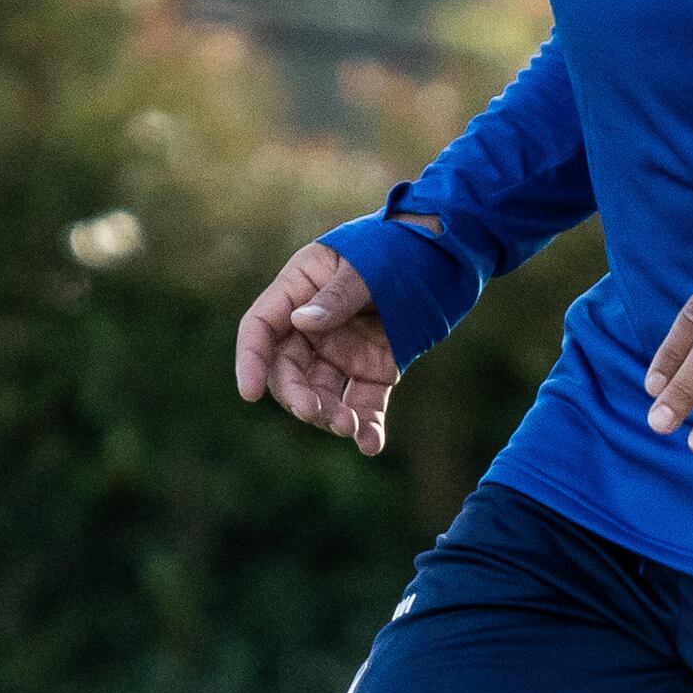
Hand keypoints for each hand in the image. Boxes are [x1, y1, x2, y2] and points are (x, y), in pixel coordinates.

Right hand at [233, 239, 399, 457]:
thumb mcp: (365, 266)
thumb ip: (336, 296)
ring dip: (331, 416)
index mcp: (298, 291)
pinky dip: (366, 427)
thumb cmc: (397, 247)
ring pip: (323, 394)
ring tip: (350, 428)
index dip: (250, 360)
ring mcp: (342, 352)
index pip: (260, 329)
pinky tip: (370, 445)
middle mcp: (313, 327)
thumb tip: (301, 323)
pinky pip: (363, 403)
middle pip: (288, 371)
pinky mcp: (372, 371)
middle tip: (315, 414)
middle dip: (298, 396)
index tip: (249, 392)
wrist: (443, 254)